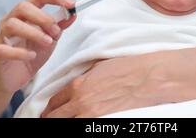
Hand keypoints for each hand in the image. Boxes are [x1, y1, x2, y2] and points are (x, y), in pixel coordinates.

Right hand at [0, 0, 75, 95]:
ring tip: (47, 42)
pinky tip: (31, 56)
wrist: (14, 78)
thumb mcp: (50, 39)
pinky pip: (3, 49)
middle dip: (43, 17)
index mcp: (25, 14)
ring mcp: (1, 36)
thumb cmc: (31, 54)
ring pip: (12, 25)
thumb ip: (59, 26)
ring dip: (33, 32)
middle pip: (22, 7)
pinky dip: (20, 52)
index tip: (71, 3)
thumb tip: (72, 14)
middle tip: (56, 31)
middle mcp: (11, 20)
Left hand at [41, 54, 169, 117]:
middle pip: (55, 117)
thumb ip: (84, 77)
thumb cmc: (127, 68)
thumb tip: (78, 83)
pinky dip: (79, 124)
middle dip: (50, 118)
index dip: (50, 107)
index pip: (54, 101)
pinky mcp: (103, 123)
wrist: (146, 78)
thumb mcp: (99, 67)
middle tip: (48, 119)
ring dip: (64, 122)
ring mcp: (91, 115)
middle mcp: (80, 101)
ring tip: (63, 121)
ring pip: (67, 124)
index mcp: (78, 85)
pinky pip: (84, 128)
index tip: (49, 110)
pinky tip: (80, 121)